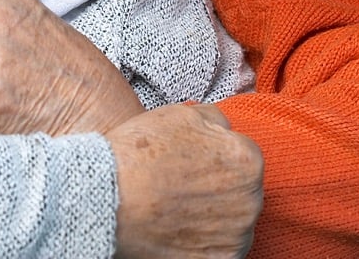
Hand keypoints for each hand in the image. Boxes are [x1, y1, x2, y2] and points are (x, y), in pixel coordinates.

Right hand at [109, 104, 262, 258]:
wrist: (107, 197)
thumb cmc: (141, 153)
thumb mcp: (182, 113)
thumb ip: (216, 120)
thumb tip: (225, 130)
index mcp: (248, 159)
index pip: (243, 157)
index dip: (215, 159)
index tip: (193, 165)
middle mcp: (252, 200)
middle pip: (242, 192)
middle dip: (219, 189)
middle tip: (183, 187)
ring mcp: (237, 236)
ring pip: (234, 223)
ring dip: (215, 218)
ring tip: (178, 210)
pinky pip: (220, 250)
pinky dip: (205, 244)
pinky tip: (180, 232)